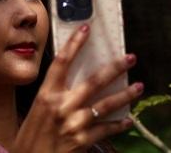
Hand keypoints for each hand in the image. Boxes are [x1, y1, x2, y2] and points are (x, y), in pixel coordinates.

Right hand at [10, 25, 142, 152]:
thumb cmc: (31, 136)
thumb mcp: (37, 110)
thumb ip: (55, 96)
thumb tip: (76, 81)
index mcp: (46, 95)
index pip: (62, 62)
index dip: (75, 44)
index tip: (86, 29)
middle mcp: (61, 106)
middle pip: (93, 81)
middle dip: (114, 68)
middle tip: (130, 58)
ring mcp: (74, 124)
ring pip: (106, 105)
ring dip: (125, 94)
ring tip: (139, 86)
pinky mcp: (82, 141)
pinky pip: (106, 129)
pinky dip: (119, 124)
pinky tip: (128, 120)